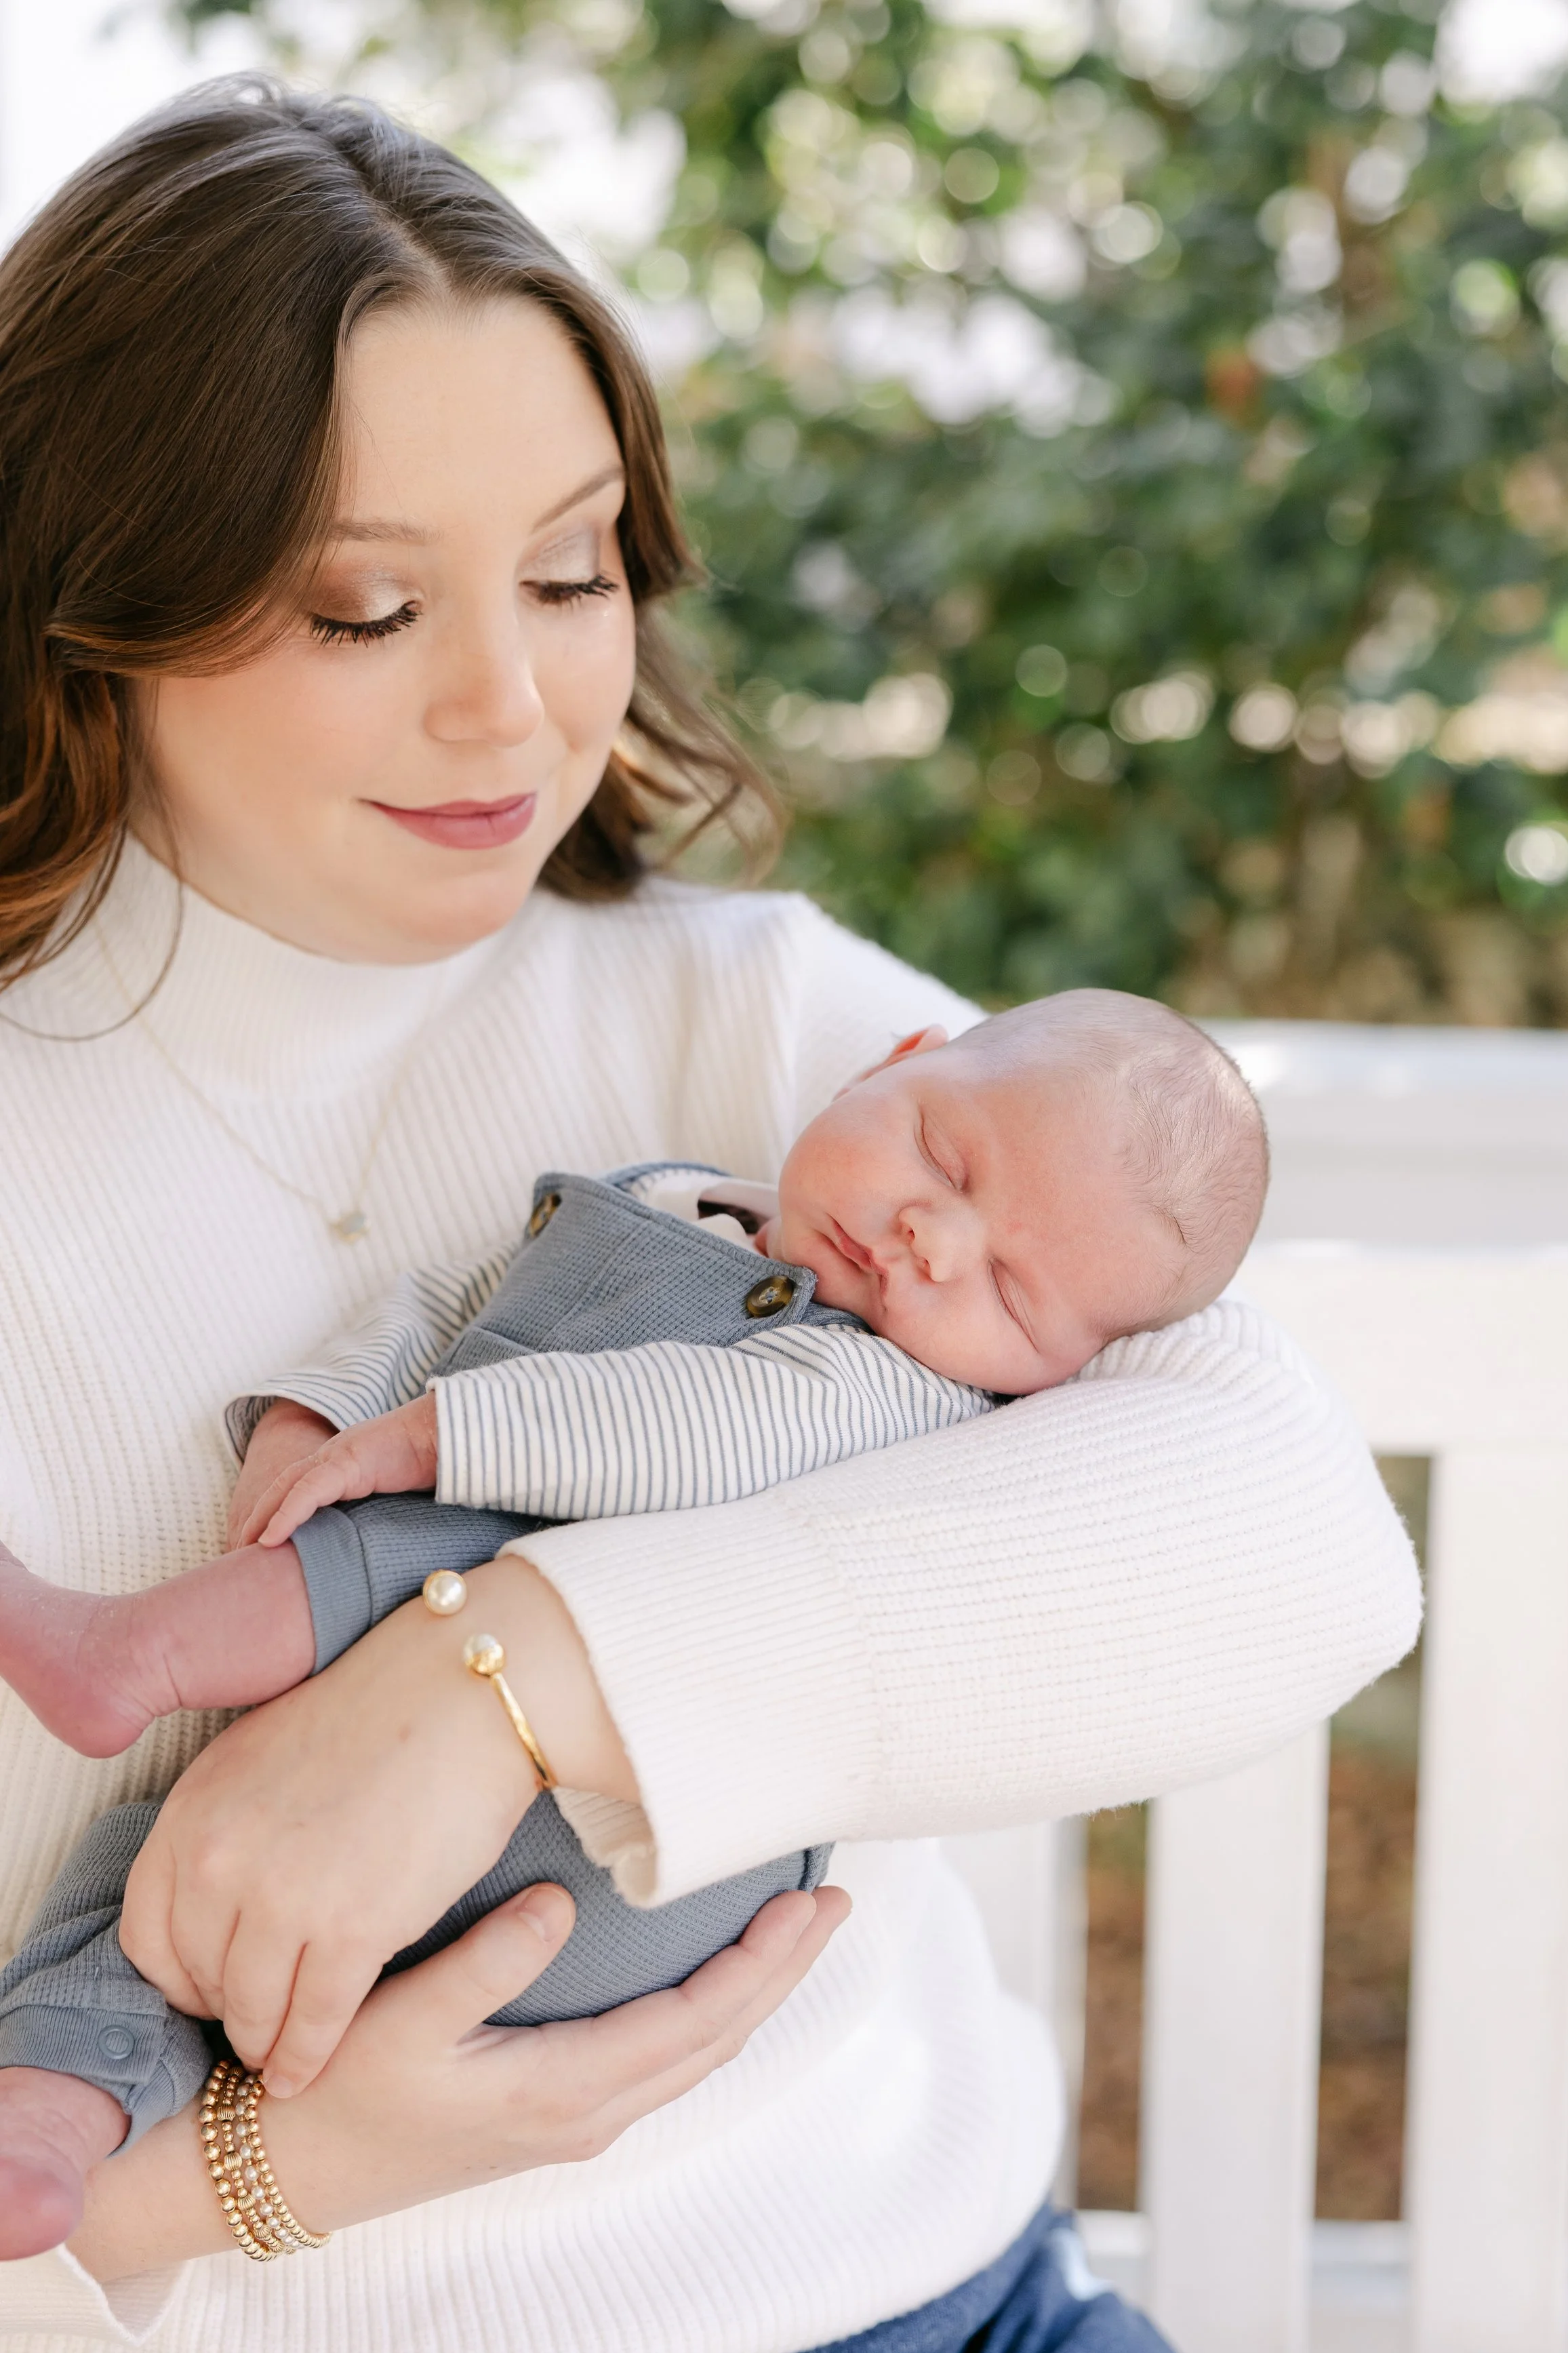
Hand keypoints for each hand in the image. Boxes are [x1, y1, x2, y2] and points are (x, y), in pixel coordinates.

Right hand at [71, 1878, 849, 2280]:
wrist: (280, 2172)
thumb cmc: (333, 2092)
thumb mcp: (399, 2021)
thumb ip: (482, 1964)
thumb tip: (556, 1903)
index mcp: (565, 2088)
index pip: (702, 2018)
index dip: (766, 1960)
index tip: (814, 1902)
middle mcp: (585, 2112)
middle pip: (717, 2036)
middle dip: (781, 1971)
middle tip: (830, 1903)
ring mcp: (571, 2120)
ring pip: (693, 2052)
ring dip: (750, 1992)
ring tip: (789, 1933)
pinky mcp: (551, 2112)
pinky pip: (660, 2060)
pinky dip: (705, 2014)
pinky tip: (709, 1979)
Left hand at [119, 1555, 634, 2098]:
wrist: (461, 1692)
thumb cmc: (375, 1713)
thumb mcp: (260, 1755)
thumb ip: (222, 1825)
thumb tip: (212, 1896)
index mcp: (191, 1811)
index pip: (146, 1935)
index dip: (176, 1976)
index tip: (205, 1990)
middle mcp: (219, 1859)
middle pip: (199, 1980)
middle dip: (224, 2011)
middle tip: (251, 2025)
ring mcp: (282, 1898)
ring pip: (253, 2012)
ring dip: (265, 2044)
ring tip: (278, 2057)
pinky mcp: (351, 1930)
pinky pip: (314, 2022)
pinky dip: (309, 2056)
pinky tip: (310, 2070)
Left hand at [240, 1396, 438, 1548]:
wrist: (453, 1435)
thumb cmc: (431, 1463)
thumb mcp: (394, 1493)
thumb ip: (373, 1511)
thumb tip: (367, 1546)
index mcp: (341, 1462)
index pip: (295, 1487)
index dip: (273, 1512)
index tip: (258, 1545)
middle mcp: (333, 1455)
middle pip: (280, 1487)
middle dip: (256, 1518)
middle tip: (236, 1552)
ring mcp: (338, 1455)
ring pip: (286, 1489)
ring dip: (261, 1519)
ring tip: (244, 1549)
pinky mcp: (349, 1462)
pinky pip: (308, 1492)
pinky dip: (286, 1515)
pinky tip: (270, 1539)